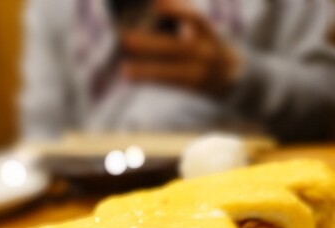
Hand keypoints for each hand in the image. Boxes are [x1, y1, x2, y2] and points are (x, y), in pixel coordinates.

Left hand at [119, 0, 240, 94]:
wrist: (237, 76)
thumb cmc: (212, 44)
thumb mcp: (205, 28)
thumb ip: (184, 15)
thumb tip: (159, 2)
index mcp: (209, 34)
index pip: (194, 20)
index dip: (176, 11)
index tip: (156, 4)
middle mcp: (205, 53)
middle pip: (175, 49)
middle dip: (149, 44)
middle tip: (125, 38)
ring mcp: (198, 72)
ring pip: (169, 72)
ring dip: (145, 70)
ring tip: (125, 69)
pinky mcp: (191, 86)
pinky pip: (167, 81)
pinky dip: (147, 77)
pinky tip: (129, 75)